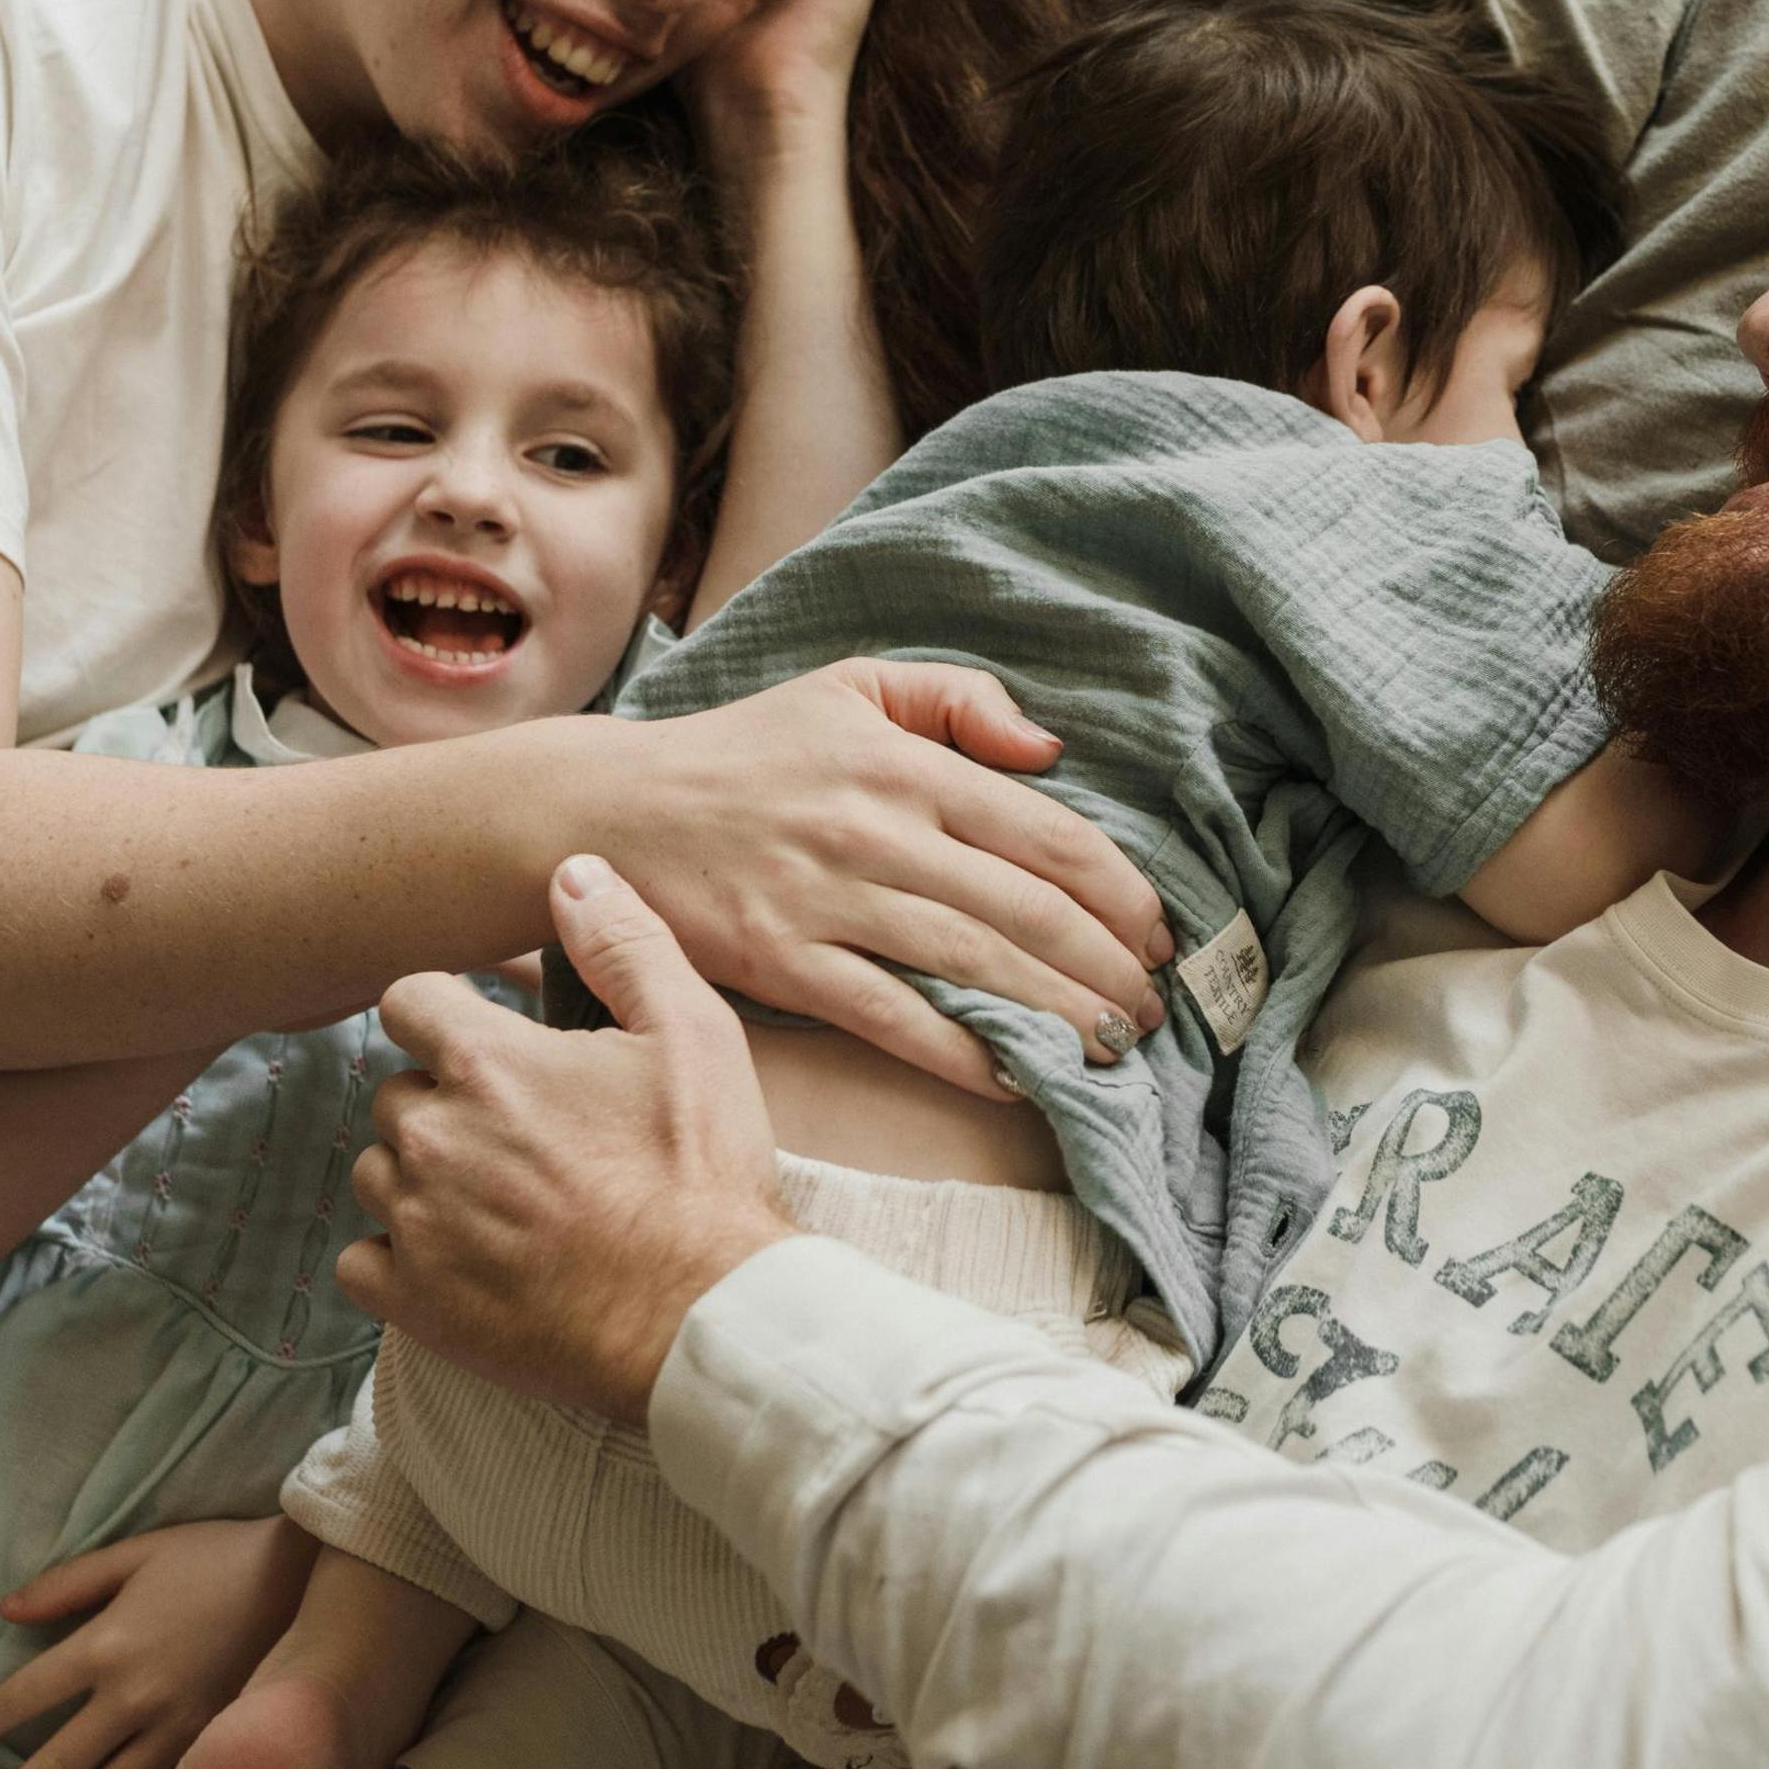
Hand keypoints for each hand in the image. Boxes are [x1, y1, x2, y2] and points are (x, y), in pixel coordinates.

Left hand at [0, 1516, 317, 1768]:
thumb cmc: (214, 1559)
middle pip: (56, 1765)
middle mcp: (133, 1697)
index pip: (26, 1696)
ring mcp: (173, 1728)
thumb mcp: (138, 1552)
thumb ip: (68, 1583)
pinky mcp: (208, 1743)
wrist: (301, 1577)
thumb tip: (6, 1610)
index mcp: (106, 1644)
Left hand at [336, 856, 799, 1422]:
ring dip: (423, 1178)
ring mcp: (417, 1223)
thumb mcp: (693, 1034)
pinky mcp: (415, 1302)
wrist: (703, 1315)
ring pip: (379, 1173)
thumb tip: (573, 871)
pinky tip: (463, 1260)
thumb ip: (624, 943)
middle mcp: (433, 1136)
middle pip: (397, 1093)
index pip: (408, 1000)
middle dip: (447, 1104)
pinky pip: (362, 1263)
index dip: (447, 1014)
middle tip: (522, 1135)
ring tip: (501, 1199)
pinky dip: (401, 1259)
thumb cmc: (702, 1175)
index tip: (487, 1041)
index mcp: (488, 1062)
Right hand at [588, 658, 1172, 1093]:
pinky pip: (892, 1017)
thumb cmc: (741, 752)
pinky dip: (962, 1053)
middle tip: (1155, 1011)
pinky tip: (1018, 1080)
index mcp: (904, 763)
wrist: (609, 810)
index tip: (1159, 934)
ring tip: (1114, 1050)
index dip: (1120, 892)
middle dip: (1108, 968)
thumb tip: (1047, 748)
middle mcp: (877, 829)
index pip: (1046, 833)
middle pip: (1026, 910)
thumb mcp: (847, 688)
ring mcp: (830, 900)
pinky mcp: (783, 963)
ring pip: (973, 966)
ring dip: (1058, 1015)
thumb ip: (954, 699)